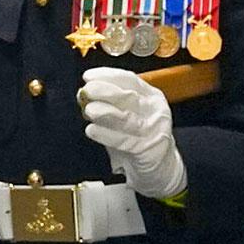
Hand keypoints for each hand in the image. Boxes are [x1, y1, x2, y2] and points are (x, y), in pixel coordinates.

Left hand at [78, 66, 186, 199]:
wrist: (160, 167)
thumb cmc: (140, 137)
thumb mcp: (128, 115)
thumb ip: (108, 105)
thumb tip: (83, 95)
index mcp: (150, 96)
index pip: (129, 79)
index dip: (108, 75)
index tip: (88, 76)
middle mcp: (154, 110)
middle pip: (129, 96)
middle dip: (105, 91)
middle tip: (88, 90)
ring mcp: (153, 129)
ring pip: (127, 118)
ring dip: (106, 112)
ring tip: (90, 109)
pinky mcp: (147, 149)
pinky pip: (124, 141)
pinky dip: (107, 135)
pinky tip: (93, 130)